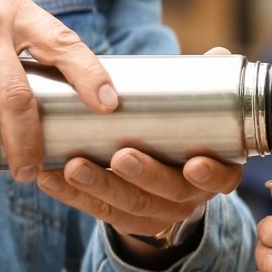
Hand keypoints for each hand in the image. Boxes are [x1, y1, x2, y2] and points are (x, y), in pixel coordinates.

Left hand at [34, 48, 242, 259]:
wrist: (167, 179)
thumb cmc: (183, 135)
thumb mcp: (199, 113)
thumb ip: (206, 85)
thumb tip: (218, 52)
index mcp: (218, 174)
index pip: (222, 179)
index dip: (210, 175)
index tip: (195, 163)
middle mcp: (191, 198)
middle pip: (170, 192)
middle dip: (143, 175)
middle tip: (121, 155)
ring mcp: (157, 213)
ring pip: (130, 205)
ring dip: (99, 185)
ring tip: (72, 165)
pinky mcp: (124, 219)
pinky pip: (98, 211)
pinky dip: (72, 196)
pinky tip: (49, 179)